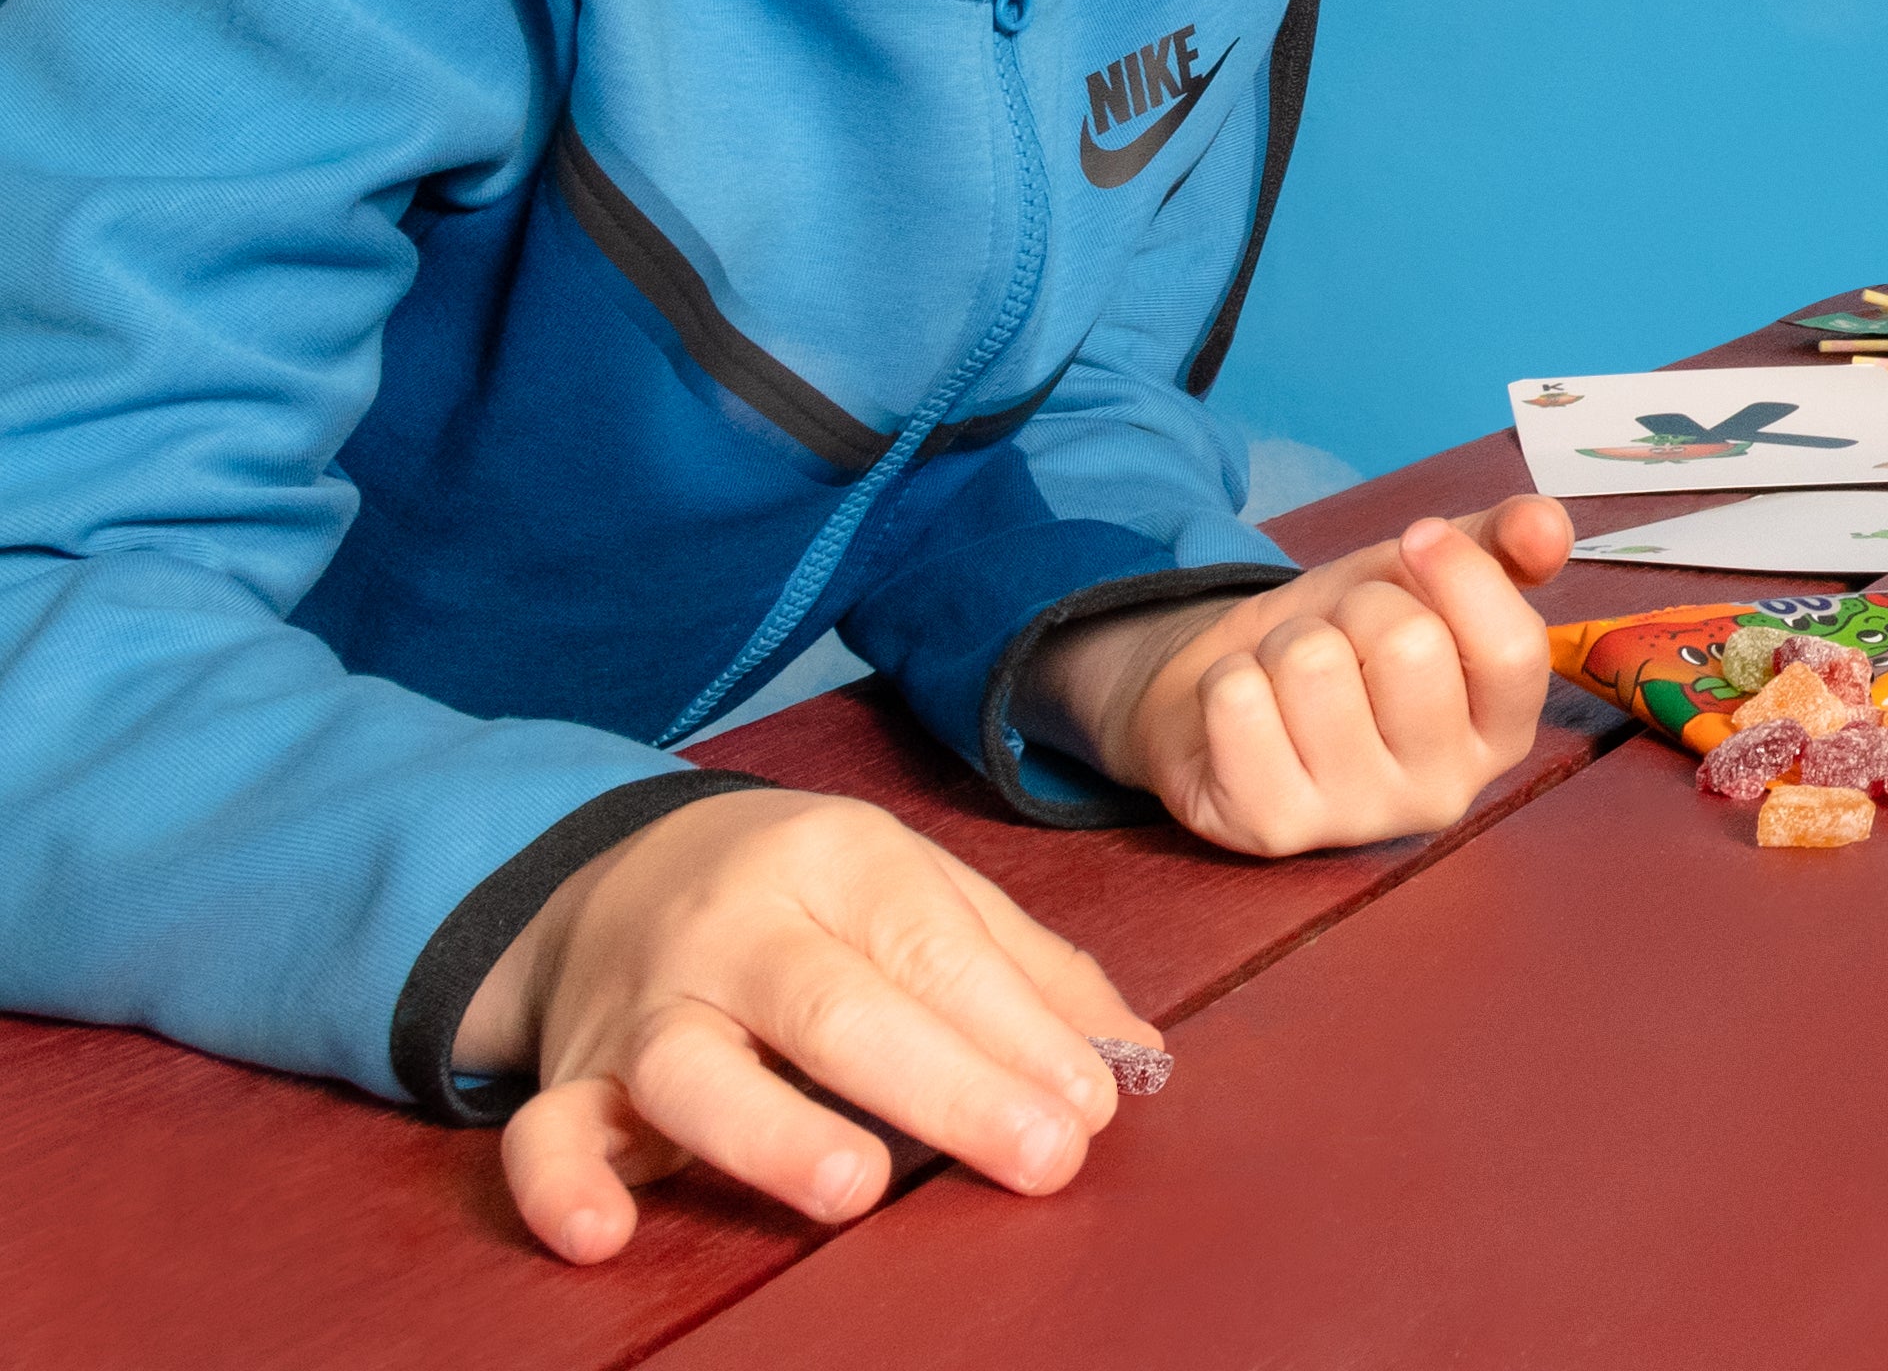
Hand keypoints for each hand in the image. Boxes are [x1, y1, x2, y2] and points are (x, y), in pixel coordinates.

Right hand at [462, 787, 1146, 1262]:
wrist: (622, 867)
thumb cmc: (813, 897)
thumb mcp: (923, 890)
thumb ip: (1026, 970)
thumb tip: (1134, 1058)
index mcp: (839, 860)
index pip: (935, 948)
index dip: (1017, 1031)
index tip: (1091, 1108)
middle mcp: (736, 927)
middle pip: (836, 1006)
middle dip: (947, 1086)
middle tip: (1040, 1156)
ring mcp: (646, 1005)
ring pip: (691, 1068)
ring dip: (771, 1132)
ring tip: (855, 1188)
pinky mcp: (572, 1077)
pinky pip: (546, 1132)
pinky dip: (563, 1182)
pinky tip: (606, 1234)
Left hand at [1045, 498, 1574, 853]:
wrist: (1230, 701)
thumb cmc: (1345, 641)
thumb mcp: (1427, 579)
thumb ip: (1501, 542)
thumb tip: (1547, 526)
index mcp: (1501, 734)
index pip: (1516, 652)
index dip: (1464, 573)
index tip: (1420, 538)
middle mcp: (1443, 792)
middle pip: (1410, 645)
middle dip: (1358, 605)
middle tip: (1344, 635)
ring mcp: (1357, 820)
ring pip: (1313, 663)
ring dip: (1287, 640)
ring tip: (1291, 674)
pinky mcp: (1272, 830)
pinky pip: (1240, 702)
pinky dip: (1232, 677)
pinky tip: (1248, 710)